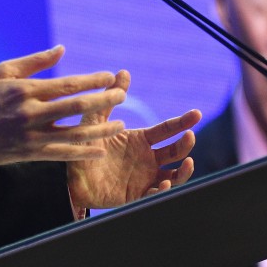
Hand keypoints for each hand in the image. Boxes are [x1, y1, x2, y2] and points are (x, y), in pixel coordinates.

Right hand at [0, 46, 127, 166]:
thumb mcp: (3, 71)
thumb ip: (35, 61)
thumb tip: (62, 49)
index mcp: (26, 89)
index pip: (67, 84)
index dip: (92, 81)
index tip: (110, 77)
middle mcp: (31, 112)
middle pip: (77, 107)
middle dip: (104, 101)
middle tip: (122, 96)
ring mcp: (32, 135)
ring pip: (74, 132)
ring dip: (101, 128)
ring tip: (121, 124)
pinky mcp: (30, 153)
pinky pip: (63, 153)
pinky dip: (83, 151)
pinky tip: (100, 149)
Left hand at [66, 70, 201, 207]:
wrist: (69, 176)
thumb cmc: (83, 146)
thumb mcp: (94, 120)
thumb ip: (109, 99)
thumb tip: (123, 72)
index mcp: (141, 140)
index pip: (167, 129)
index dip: (183, 122)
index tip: (197, 113)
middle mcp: (147, 159)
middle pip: (175, 151)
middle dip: (186, 144)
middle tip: (190, 136)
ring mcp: (144, 178)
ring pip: (174, 176)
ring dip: (184, 171)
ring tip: (187, 163)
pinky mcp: (137, 195)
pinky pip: (155, 195)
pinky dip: (163, 191)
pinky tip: (164, 185)